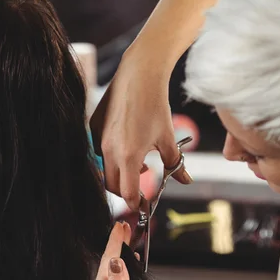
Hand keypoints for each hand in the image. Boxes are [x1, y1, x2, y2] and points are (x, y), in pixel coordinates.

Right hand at [90, 48, 193, 210]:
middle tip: (142, 190)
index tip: (144, 205)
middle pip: (113, 186)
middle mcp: (109, 150)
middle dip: (127, 192)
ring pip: (105, 169)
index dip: (137, 203)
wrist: (139, 74)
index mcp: (129, 156)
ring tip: (140, 165)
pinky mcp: (93, 126)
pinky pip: (100, 150)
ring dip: (120, 174)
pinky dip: (113, 156)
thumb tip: (186, 180)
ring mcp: (98, 138)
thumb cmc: (156, 106)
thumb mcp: (169, 138)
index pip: (128, 193)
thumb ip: (175, 164)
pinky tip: (128, 145)